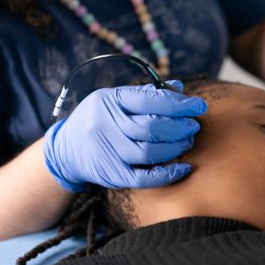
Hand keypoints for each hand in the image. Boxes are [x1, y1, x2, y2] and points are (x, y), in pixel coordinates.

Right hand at [44, 80, 206, 191]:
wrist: (66, 150)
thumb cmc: (99, 119)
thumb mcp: (114, 99)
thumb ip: (145, 94)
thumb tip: (178, 87)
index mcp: (109, 100)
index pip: (149, 99)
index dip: (178, 103)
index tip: (199, 106)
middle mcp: (106, 125)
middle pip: (151, 127)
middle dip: (180, 127)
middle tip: (193, 126)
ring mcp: (108, 151)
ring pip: (149, 152)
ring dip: (176, 147)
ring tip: (187, 142)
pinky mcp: (112, 174)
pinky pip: (144, 178)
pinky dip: (167, 174)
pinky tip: (183, 168)